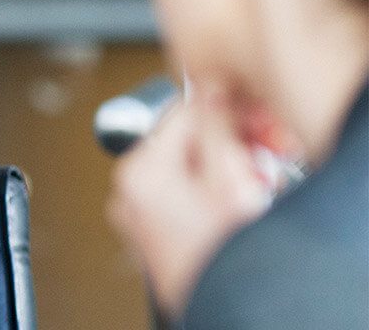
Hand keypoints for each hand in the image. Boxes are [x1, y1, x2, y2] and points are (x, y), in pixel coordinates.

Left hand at [109, 80, 272, 319]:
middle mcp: (127, 190)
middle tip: (264, 156)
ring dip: (225, 168)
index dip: (228, 110)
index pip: (182, 110)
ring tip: (252, 188)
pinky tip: (235, 206)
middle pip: (184, 139)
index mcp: (139, 170)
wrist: (222, 303)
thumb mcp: (230, 178)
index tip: (258, 121)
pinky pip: (181, 195)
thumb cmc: (223, 256)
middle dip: (230, 143)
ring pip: (186, 166)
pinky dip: (210, 192)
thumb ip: (215, 126)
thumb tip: (209, 89)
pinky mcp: (149, 232)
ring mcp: (135, 214)